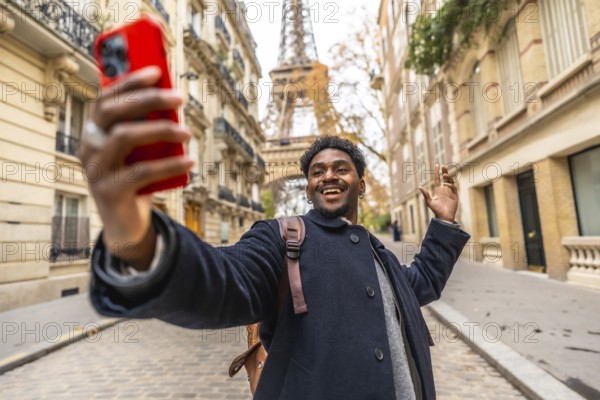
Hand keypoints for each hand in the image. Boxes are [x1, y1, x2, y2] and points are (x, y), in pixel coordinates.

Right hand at [78, 66, 192, 266]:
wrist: (126, 222)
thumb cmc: (136, 178)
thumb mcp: (140, 151)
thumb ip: (147, 128)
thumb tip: (173, 100)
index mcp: (94, 131)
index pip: (106, 98)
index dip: (129, 81)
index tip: (157, 71)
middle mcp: (89, 147)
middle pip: (113, 112)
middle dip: (147, 99)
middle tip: (179, 98)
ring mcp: (96, 169)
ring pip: (124, 137)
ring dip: (160, 130)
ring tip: (187, 133)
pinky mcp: (109, 192)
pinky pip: (141, 172)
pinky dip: (169, 165)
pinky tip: (189, 161)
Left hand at [418, 164, 457, 222]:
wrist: (444, 216)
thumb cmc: (436, 210)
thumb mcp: (429, 202)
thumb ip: (425, 194)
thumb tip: (419, 186)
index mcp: (438, 190)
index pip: (437, 179)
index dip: (437, 172)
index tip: (437, 165)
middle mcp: (444, 189)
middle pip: (445, 178)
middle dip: (445, 171)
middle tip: (443, 166)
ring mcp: (450, 191)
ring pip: (450, 181)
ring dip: (448, 177)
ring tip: (445, 175)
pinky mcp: (455, 195)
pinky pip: (454, 187)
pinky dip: (450, 185)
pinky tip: (447, 184)